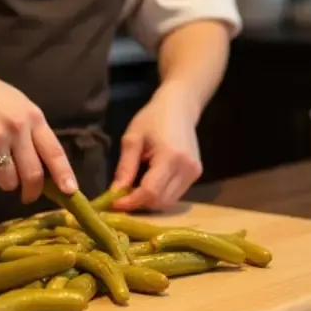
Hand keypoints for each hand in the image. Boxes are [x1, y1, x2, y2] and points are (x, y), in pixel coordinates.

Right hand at [0, 56, 77, 202]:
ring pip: (8, 181)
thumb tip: (45, 166)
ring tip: (1, 170)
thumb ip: (34, 132)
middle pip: (32, 174)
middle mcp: (17, 129)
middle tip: (29, 196)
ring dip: (6, 183)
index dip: (64, 174)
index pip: (54, 151)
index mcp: (34, 118)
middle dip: (32, 191)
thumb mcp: (21, 106)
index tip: (70, 192)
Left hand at [109, 84, 202, 210]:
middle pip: (160, 201)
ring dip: (149, 201)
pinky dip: (159, 195)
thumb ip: (125, 167)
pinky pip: (175, 194)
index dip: (131, 202)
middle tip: (121, 197)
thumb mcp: (133, 138)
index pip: (150, 191)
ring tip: (133, 191)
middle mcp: (186, 168)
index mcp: (170, 156)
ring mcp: (194, 173)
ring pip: (169, 202)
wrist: (180, 106)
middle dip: (139, 204)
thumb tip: (115, 193)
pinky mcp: (196, 174)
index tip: (113, 204)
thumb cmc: (153, 118)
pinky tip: (148, 184)